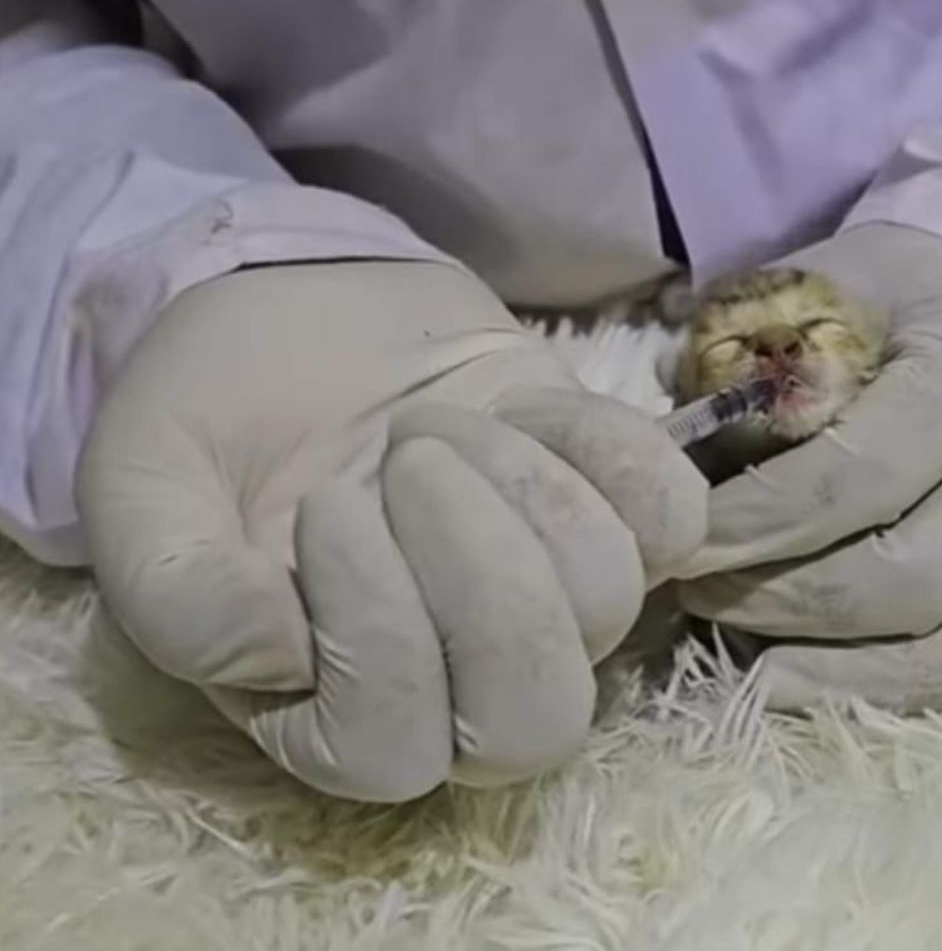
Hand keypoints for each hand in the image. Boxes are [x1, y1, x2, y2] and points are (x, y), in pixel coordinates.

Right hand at [76, 259, 705, 800]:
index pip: (394, 751)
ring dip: (523, 488)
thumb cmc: (215, 422)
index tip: (321, 505)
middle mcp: (461, 680)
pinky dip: (608, 446)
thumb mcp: (144, 493)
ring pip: (608, 600)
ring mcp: (555, 598)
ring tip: (435, 425)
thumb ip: (174, 591)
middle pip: (538, 717)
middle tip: (405, 461)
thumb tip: (278, 653)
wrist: (296, 310)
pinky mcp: (618, 510)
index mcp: (333, 708)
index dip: (375, 636)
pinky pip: (675, 513)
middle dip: (484, 581)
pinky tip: (526, 406)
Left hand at [666, 223, 941, 711]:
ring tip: (762, 673)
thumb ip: (738, 366)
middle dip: (788, 603)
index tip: (680, 539)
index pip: (860, 476)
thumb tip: (662, 462)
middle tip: (700, 594)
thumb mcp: (799, 292)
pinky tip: (871, 698)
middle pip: (915, 582)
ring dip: (859, 677)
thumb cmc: (867, 304)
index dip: (759, 521)